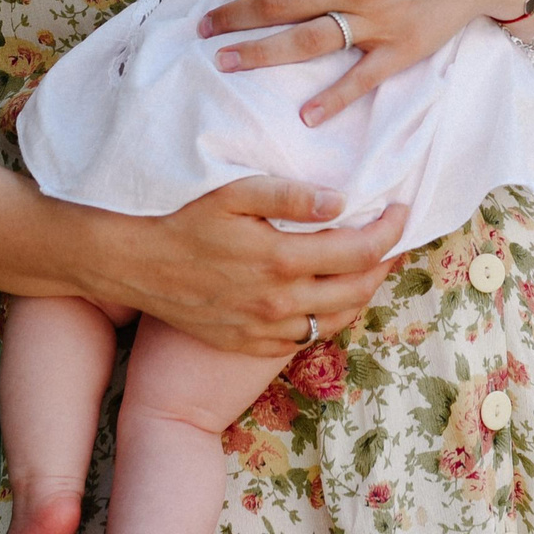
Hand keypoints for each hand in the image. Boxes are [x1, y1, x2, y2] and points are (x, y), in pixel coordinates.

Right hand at [71, 177, 406, 357]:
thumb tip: (341, 200)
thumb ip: (290, 195)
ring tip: (371, 266)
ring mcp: (263, 327)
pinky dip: (328, 319)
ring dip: (362, 293)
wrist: (131, 262)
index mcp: (281, 259)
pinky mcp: (247, 342)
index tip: (402, 209)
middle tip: (394, 237)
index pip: (359, 252)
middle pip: (357, 290)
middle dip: (385, 262)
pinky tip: (329, 297)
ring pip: (336, 320)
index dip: (390, 230)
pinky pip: (303, 340)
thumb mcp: (234, 191)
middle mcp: (278, 301)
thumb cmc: (182, 217)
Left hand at [200, 0, 533, 123]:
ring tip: (225, 62)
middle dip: (234, 16)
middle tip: (204, 28)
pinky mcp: (402, 49)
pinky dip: (333, 99)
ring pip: (306, 42)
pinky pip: (360, 79)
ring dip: (260, 54)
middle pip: (278, 4)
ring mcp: (377, 21)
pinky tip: (305, 115)